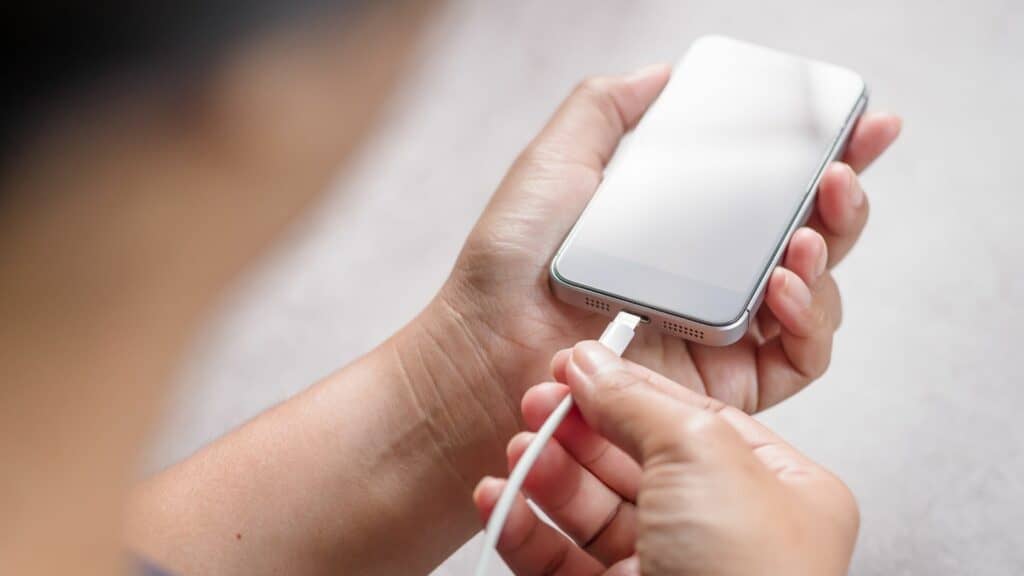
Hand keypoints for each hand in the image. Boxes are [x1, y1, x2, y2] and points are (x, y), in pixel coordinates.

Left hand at [437, 64, 899, 420]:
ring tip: (804, 235)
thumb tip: (662, 74)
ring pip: (814, 294)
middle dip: (843, 199)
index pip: (769, 186)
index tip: (857, 122)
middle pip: (807, 236)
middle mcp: (708, 278)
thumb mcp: (555, 162)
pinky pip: (797, 357)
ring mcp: (720, 332)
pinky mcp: (720, 383)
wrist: (483, 348)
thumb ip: (606, 110)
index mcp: (679, 225)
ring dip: (828, 257)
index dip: (822, 154)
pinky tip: (782, 290)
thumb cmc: (508, 265)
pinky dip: (808, 321)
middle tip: (841, 172)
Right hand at [474, 342, 858, 574]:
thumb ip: (640, 402)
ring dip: (547, 475)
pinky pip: (561, 561)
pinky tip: (502, 500)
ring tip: (518, 450)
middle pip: (633, 461)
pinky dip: (526, 529)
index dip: (629, 388)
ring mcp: (671, 572)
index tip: (578, 367)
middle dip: (579, 430)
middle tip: (539, 403)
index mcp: (774, 488)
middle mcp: (724, 531)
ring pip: (592, 511)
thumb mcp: (702, 454)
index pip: (690, 419)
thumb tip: (594, 367)